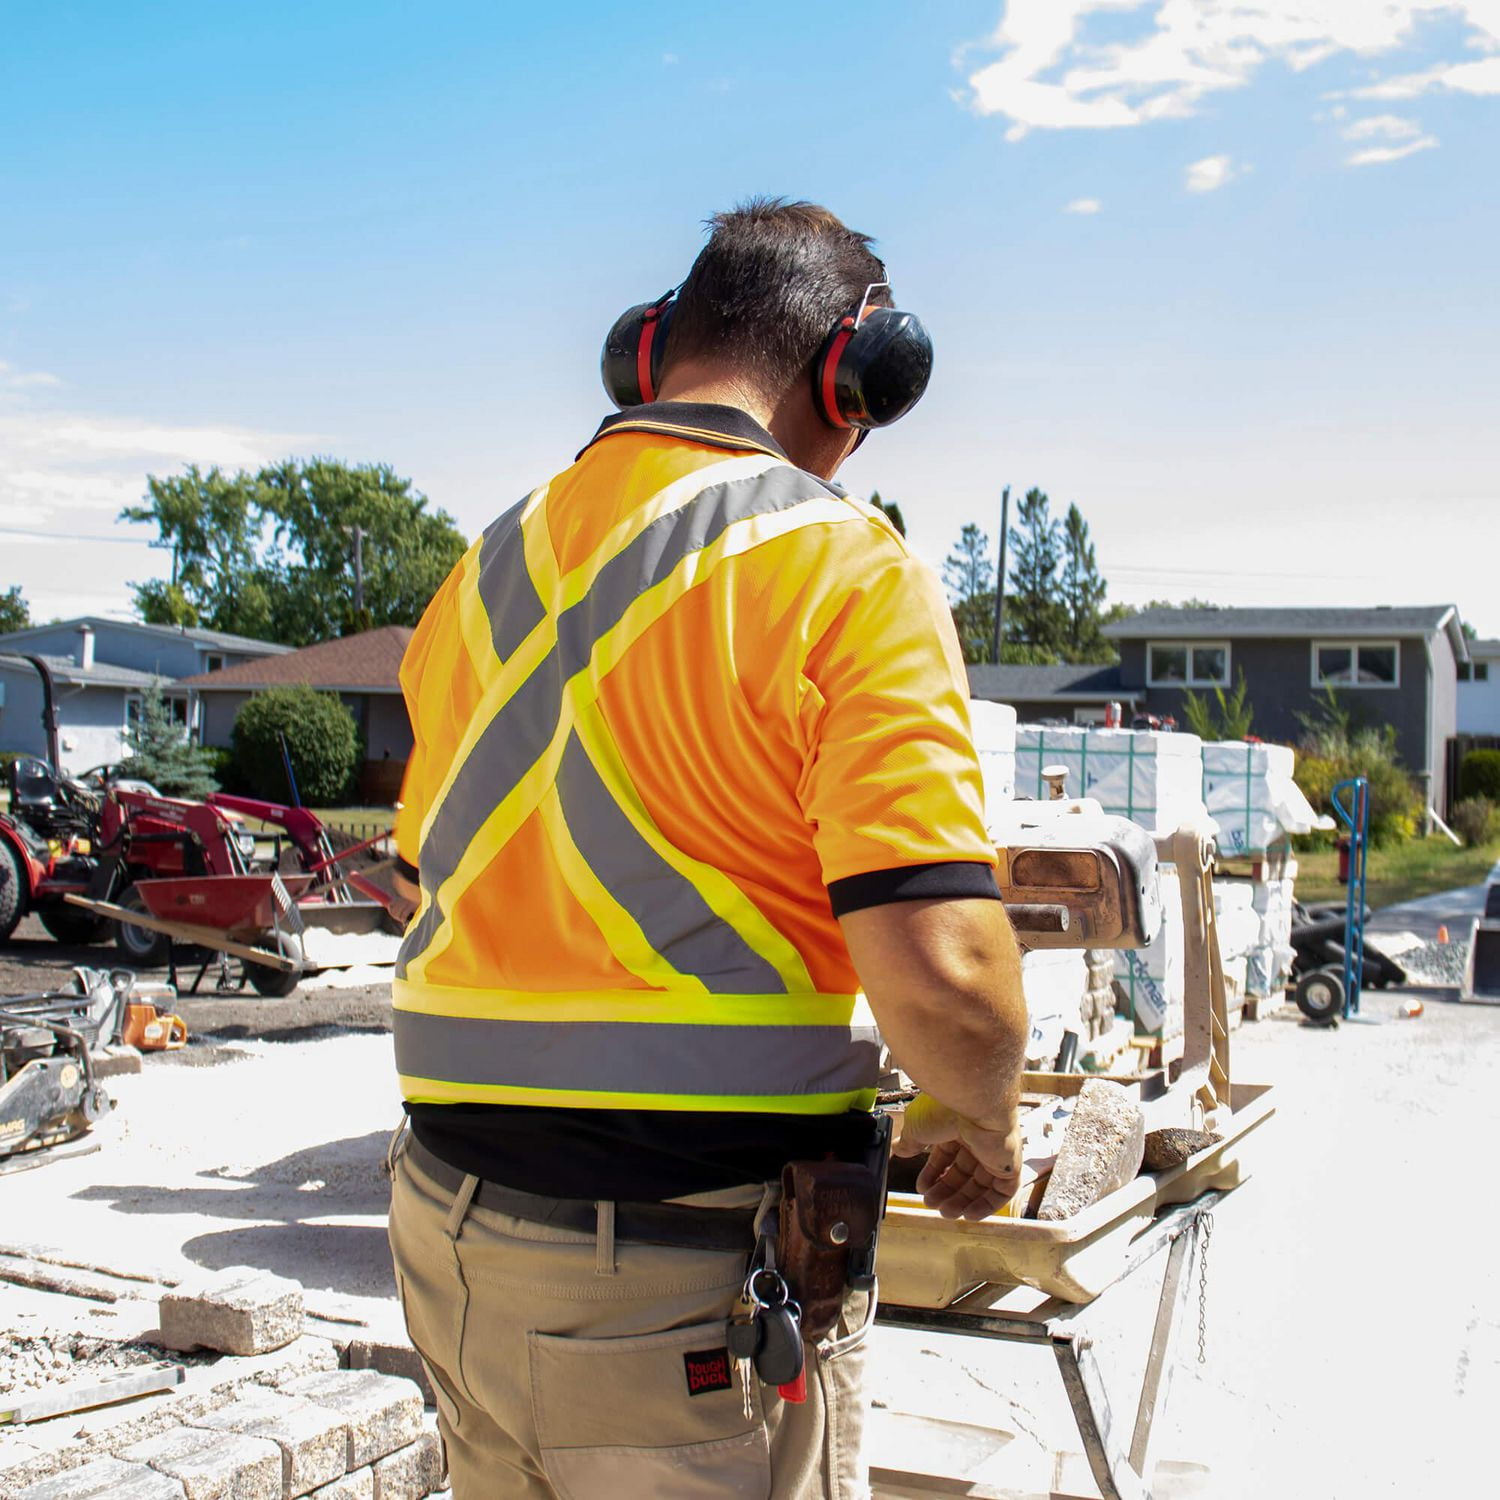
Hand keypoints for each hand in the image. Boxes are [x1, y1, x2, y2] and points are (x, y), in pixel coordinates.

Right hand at [894, 1093, 1022, 1220]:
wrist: (973, 1102)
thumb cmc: (945, 1108)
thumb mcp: (916, 1126)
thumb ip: (910, 1141)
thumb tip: (899, 1150)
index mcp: (957, 1125)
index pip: (946, 1155)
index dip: (934, 1173)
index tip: (922, 1188)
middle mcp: (978, 1138)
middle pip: (963, 1172)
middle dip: (946, 1190)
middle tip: (931, 1204)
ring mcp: (996, 1151)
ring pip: (981, 1184)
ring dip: (963, 1201)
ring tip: (945, 1213)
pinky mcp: (1011, 1164)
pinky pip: (1002, 1191)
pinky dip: (986, 1205)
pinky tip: (968, 1215)